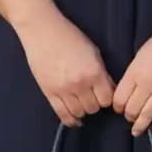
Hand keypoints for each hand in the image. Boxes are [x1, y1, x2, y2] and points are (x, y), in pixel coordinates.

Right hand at [16, 11, 115, 127]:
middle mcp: (80, 84)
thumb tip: (109, 89)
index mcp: (94, 72)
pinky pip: (62, 114)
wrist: (42, 31)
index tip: (104, 94)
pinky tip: (74, 119)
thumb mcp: (93, 51)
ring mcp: (63, 90)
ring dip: (82, 110)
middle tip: (92, 97)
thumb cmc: (69, 36)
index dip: (107, 98)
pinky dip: (70, 120)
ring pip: (79, 113)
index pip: (107, 99)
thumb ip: (102, 72)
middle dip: (95, 103)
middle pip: (93, 108)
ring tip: (81, 103)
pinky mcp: (49, 92)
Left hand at [112, 11, 151, 136]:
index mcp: (135, 72)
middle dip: (128, 116)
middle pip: (132, 109)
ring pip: (148, 114)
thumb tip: (130, 88)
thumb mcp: (141, 54)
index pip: (120, 98)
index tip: (119, 108)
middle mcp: (147, 84)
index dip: (117, 106)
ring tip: (137, 130)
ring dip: (140, 124)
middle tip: (129, 117)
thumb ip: (134, 72)